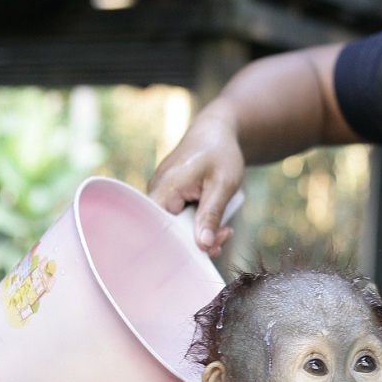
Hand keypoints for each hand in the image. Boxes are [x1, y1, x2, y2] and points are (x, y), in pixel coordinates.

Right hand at [147, 106, 243, 255]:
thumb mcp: (223, 184)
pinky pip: (181, 221)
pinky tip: (217, 222)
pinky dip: (199, 225)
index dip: (183, 244)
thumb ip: (211, 215)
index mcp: (165, 187)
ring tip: (225, 228)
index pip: (161, 228)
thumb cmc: (220, 153)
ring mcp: (161, 196)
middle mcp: (156, 192)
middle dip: (199, 240)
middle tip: (225, 236)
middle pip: (170, 231)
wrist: (216, 133)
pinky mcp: (169, 199)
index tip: (210, 248)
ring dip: (202, 233)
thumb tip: (204, 245)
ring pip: (178, 228)